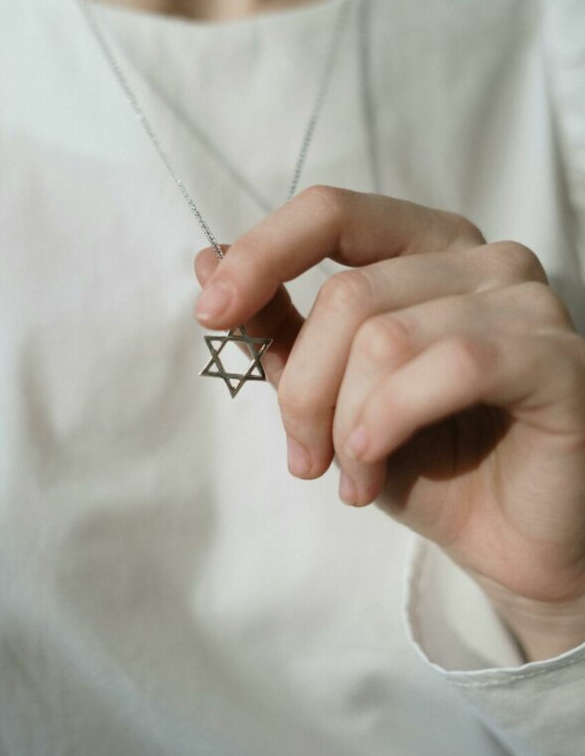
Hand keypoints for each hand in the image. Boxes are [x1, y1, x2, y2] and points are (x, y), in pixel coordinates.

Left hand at [193, 187, 584, 658]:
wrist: (507, 543)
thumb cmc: (424, 460)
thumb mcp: (331, 392)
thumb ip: (279, 326)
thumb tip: (206, 258)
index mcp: (424, 248)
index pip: (331, 212)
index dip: (261, 255)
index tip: (211, 313)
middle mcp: (480, 258)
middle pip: (348, 294)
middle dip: (303, 389)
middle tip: (304, 457)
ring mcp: (526, 301)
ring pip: (387, 337)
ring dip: (347, 423)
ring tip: (350, 476)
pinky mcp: (556, 358)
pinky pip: (453, 364)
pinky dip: (393, 420)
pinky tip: (376, 465)